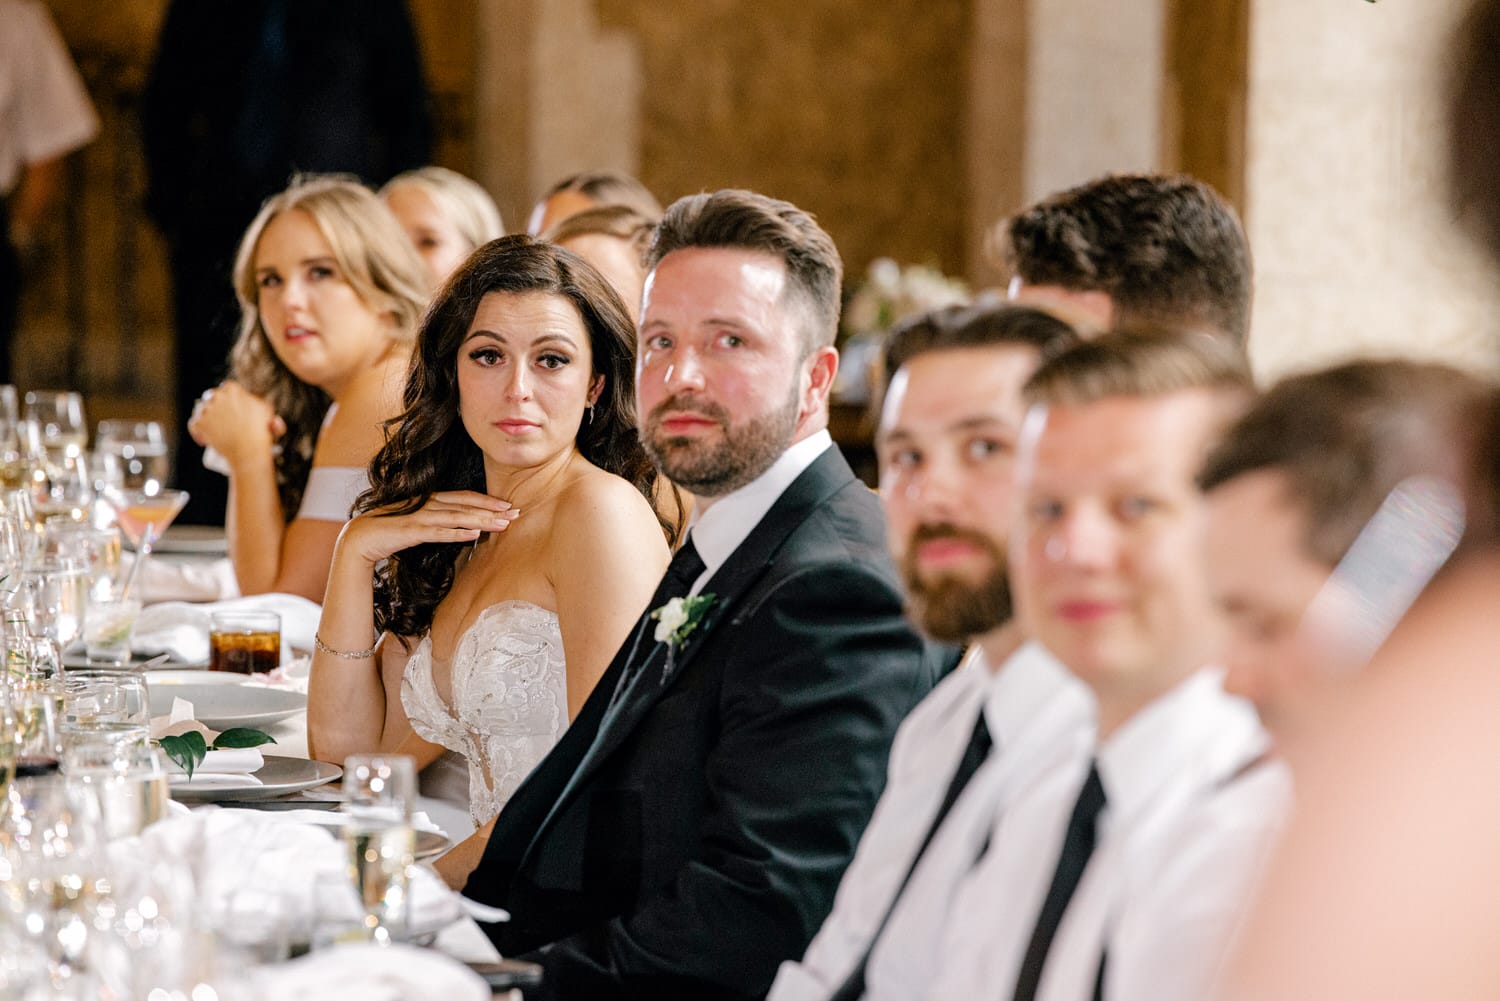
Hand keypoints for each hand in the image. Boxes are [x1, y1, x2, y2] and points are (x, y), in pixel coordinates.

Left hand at [186, 381, 280, 465]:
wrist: (249, 451)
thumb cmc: (260, 432)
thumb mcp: (267, 412)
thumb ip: (260, 403)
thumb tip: (255, 403)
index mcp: (232, 389)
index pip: (227, 389)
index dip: (230, 399)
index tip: (234, 409)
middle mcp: (216, 396)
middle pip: (211, 397)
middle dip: (216, 406)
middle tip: (223, 419)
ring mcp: (206, 409)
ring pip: (201, 410)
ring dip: (206, 417)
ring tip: (213, 429)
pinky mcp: (199, 423)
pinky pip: (193, 424)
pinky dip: (196, 432)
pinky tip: (203, 440)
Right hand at [338, 491, 518, 565]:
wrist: (361, 538)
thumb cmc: (392, 532)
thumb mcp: (421, 524)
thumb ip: (440, 522)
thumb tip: (465, 528)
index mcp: (431, 500)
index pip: (465, 498)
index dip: (488, 501)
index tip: (509, 506)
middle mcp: (429, 504)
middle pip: (467, 505)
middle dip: (493, 510)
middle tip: (517, 514)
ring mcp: (420, 516)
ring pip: (458, 517)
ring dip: (482, 520)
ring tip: (503, 524)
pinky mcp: (412, 531)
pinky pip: (439, 532)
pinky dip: (457, 533)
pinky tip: (474, 535)